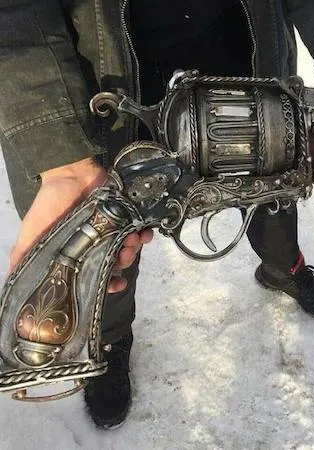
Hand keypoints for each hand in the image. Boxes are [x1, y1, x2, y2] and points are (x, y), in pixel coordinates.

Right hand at [7, 158, 152, 293]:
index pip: (96, 277)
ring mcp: (114, 231)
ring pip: (131, 249)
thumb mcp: (32, 232)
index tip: (115, 284)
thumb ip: (23, 255)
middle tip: (122, 256)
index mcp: (79, 254)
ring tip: (130, 241)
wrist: (68, 174)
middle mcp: (99, 245)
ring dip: (133, 249)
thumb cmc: (49, 205)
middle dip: (122, 263)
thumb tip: (10, 281)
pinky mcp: (127, 217)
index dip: (107, 284)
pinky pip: (141, 230)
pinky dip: (145, 235)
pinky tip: (142, 234)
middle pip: (117, 264)